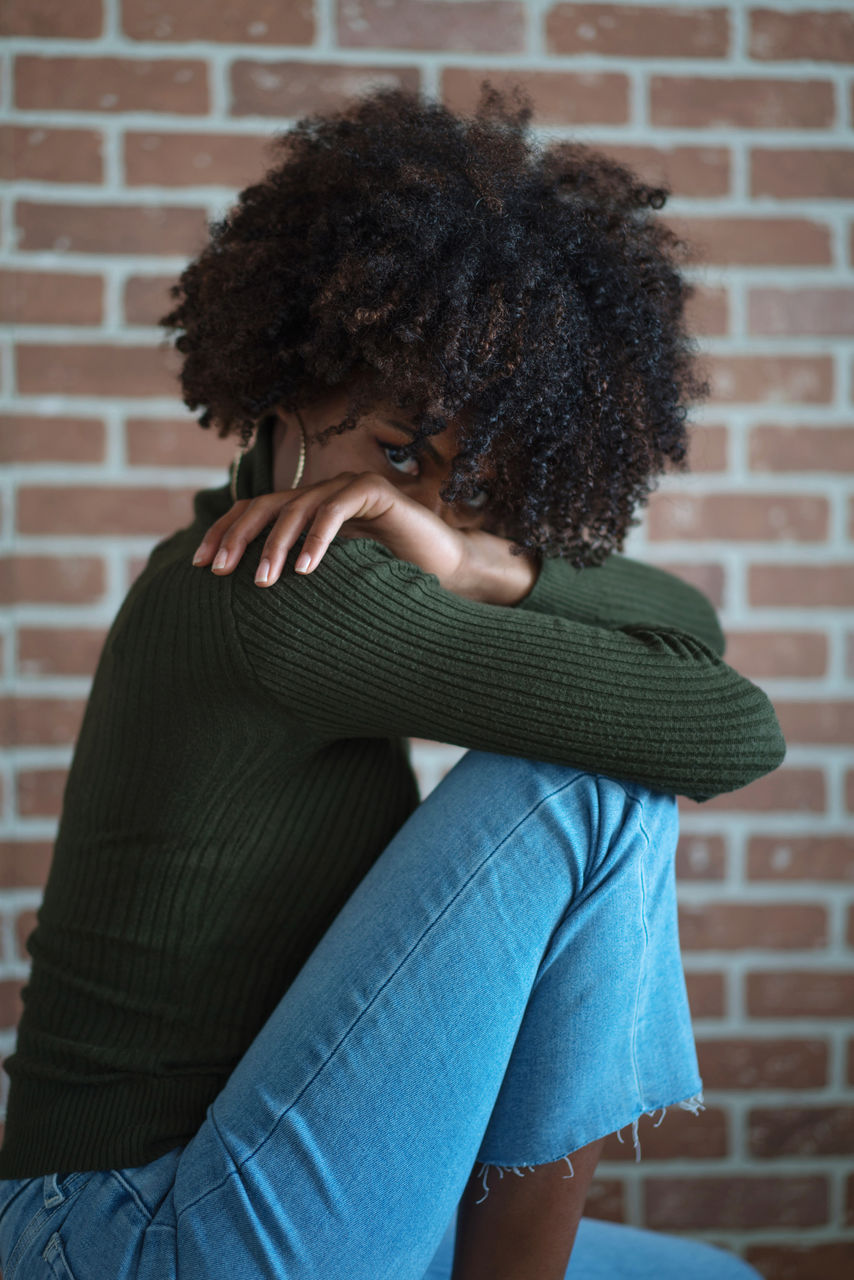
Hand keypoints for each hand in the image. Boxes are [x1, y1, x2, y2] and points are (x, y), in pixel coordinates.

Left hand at [191, 471, 538, 605]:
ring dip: (275, 545)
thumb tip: (242, 611)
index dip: (222, 533)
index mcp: (305, 512)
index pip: (251, 513)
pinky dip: (318, 537)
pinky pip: (336, 510)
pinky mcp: (375, 492)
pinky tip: (306, 569)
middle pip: (263, 506)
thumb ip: (294, 583)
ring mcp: (347, 489)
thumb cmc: (391, 585)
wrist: (451, 575)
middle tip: (218, 571)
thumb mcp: (330, 586)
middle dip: (236, 538)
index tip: (198, 565)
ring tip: (265, 581)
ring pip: (296, 508)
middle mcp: (321, 494)